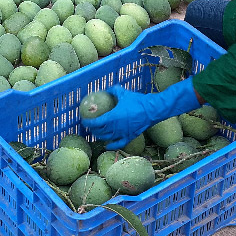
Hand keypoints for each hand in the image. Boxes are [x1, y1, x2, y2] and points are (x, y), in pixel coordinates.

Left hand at [82, 79, 200, 149]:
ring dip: (99, 136)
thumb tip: (107, 89)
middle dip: (92, 129)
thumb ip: (114, 91)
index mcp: (112, 117)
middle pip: (99, 131)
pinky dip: (111, 145)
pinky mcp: (129, 137)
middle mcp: (115, 128)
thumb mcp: (124, 93)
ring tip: (96, 133)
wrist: (152, 110)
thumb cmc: (137, 101)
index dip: (88, 122)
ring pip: (107, 138)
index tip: (84, 120)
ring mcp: (122, 134)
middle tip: (90, 126)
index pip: (95, 122)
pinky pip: (118, 144)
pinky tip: (107, 145)